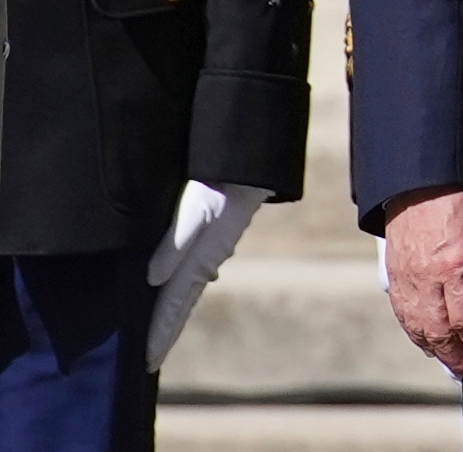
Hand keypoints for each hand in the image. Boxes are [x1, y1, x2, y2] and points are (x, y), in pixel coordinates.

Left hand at [145, 180, 268, 369]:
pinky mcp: (213, 245)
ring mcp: (211, 256)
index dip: (158, 334)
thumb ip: (175, 243)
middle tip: (151, 361)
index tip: (147, 362)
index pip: (172, 307)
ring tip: (160, 335)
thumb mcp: (196, 211)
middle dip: (165, 334)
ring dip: (172, 316)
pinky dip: (180, 295)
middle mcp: (205, 265)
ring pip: (186, 294)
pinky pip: (191, 279)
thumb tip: (153, 279)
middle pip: (180, 308)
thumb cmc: (220, 188)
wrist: (249, 168)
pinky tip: (178, 296)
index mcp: (199, 263)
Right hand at [383, 186, 462, 380]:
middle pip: (441, 334)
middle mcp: (427, 280)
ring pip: (420, 332)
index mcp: (455, 267)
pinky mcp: (394, 281)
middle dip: (460, 359)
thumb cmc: (462, 206)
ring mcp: (406, 282)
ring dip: (439, 354)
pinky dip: (419, 338)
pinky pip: (405, 320)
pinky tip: (432, 346)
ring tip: (458, 365)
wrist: (420, 186)